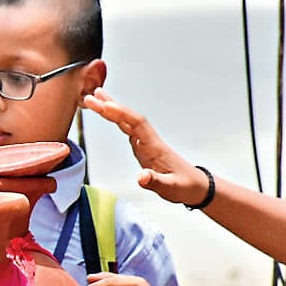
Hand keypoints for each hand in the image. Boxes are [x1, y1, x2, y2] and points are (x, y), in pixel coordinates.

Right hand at [81, 89, 208, 206]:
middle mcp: (148, 140)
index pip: (137, 124)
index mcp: (154, 147)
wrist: (195, 185)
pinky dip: (114, 118)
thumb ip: (155, 182)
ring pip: (125, 120)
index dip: (121, 113)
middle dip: (110, 106)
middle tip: (90, 97)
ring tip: (94, 97)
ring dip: (110, 108)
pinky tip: (107, 113)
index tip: (106, 106)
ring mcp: (144, 142)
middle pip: (128, 118)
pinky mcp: (141, 146)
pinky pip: (125, 127)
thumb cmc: (184, 186)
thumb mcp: (171, 188)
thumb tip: (141, 178)